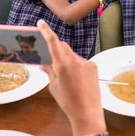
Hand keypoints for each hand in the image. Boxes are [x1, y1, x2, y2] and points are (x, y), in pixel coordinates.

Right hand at [37, 20, 104, 134]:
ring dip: (66, 59)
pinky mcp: (93, 66)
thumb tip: (44, 63)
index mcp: (62, 64)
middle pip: (63, 46)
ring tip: (66, 77)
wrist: (87, 112)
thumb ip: (49, 71)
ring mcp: (86, 62)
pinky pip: (81, 61)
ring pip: (72, 54)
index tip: (41, 23)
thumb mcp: (53, 86)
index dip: (46, 31)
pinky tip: (76, 79)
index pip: (53, 42)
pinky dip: (75, 65)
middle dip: (56, 49)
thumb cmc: (68, 102)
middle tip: (50, 58)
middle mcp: (75, 60)